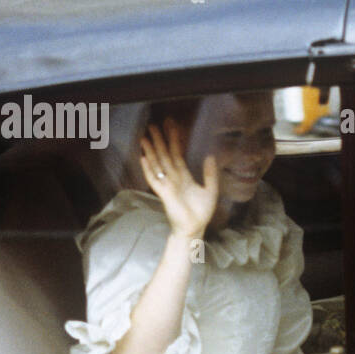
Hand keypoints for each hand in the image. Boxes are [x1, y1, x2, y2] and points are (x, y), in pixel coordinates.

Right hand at [139, 117, 218, 239]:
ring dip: (151, 150)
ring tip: (145, 136)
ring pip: (157, 164)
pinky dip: (148, 169)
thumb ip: (210, 173)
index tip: (171, 126)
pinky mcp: (164, 193)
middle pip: (165, 155)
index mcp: (184, 176)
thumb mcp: (210, 190)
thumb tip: (210, 155)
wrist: (195, 228)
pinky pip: (154, 179)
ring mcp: (167, 185)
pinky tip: (143, 158)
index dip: (174, 140)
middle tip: (153, 124)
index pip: (177, 154)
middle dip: (160, 140)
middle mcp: (173, 178)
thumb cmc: (201, 212)